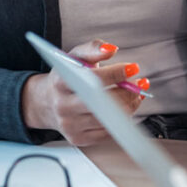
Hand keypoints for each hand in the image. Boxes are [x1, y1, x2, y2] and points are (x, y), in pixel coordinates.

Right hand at [21, 38, 146, 145]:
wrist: (46, 102)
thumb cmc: (66, 77)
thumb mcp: (75, 56)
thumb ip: (93, 48)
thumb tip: (111, 49)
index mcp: (61, 82)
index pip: (94, 78)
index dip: (117, 73)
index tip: (133, 68)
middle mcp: (63, 105)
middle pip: (104, 102)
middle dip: (129, 91)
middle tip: (139, 83)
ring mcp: (70, 125)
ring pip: (109, 118)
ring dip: (130, 105)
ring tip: (136, 94)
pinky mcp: (78, 138)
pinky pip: (107, 132)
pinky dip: (121, 119)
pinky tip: (126, 107)